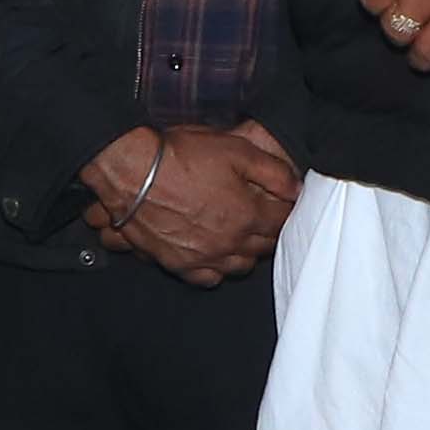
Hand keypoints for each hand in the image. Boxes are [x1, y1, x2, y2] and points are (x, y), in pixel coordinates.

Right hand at [79, 122, 297, 285]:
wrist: (133, 173)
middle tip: (265, 218)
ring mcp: (204, 257)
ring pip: (239, 266)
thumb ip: (273, 172)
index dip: (285, 210)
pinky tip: (216, 257)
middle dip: (268, 232)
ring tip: (242, 238)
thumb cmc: (179, 157)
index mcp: (248, 215)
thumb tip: (296, 189)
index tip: (283, 203)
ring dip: (246, 253)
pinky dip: (217, 270)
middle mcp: (230, 242)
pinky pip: (208, 278)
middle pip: (263, 247)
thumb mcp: (236, 150)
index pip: (281, 221)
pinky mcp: (179, 263)